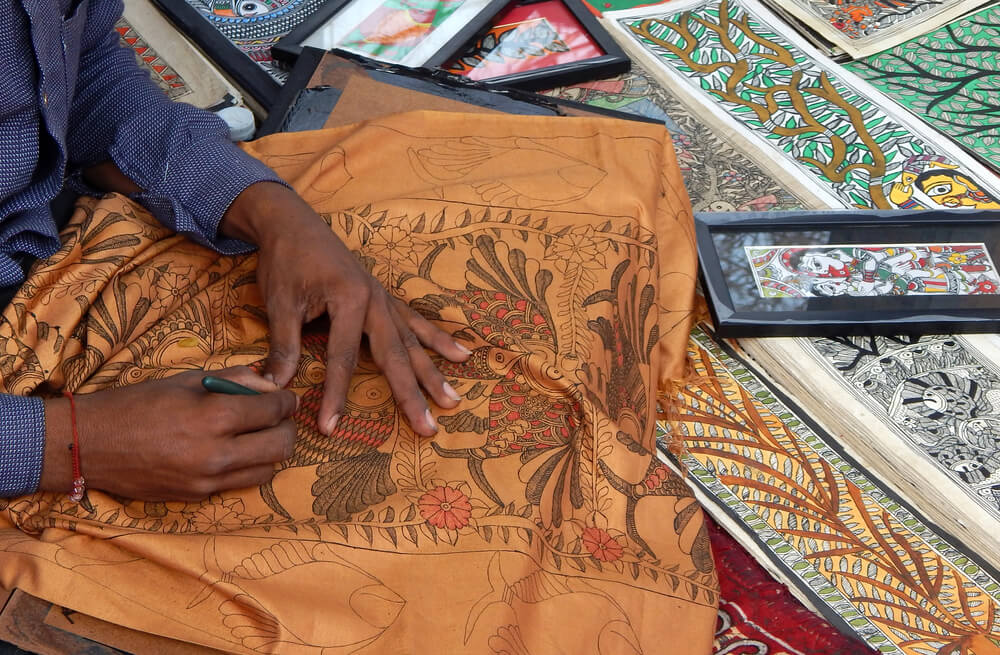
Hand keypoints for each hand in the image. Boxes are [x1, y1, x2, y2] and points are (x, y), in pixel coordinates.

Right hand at [41, 367, 296, 500]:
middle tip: (278, 417)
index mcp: (213, 417)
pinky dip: (246, 467)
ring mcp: (207, 481)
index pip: (274, 411)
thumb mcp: (187, 380)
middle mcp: (216, 454)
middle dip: (287, 427)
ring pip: (268, 470)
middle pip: (282, 446)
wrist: (91, 445)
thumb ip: (235, 380)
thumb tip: (271, 387)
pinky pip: (240, 483)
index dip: (287, 402)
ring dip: (271, 451)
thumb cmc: (138, 404)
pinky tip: (232, 451)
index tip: (286, 398)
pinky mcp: (198, 496)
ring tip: (257, 435)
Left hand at [221, 183, 469, 437]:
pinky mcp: (385, 298)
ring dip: (433, 374)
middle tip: (428, 429)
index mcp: (349, 299)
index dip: (336, 395)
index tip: (330, 427)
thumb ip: (285, 346)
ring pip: (412, 343)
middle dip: (411, 395)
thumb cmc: (286, 259)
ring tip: (452, 401)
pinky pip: (415, 323)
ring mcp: (384, 299)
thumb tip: (273, 388)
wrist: (292, 221)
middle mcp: (375, 301)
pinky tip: (462, 354)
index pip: (343, 358)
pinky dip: (438, 340)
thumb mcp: (280, 302)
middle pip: (395, 356)